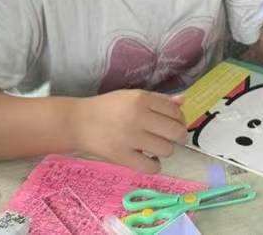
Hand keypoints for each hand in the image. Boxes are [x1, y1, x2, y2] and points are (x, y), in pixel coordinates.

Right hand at [73, 90, 187, 172]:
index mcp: (142, 99)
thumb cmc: (109, 107)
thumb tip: (183, 100)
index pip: (175, 111)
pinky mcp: (123, 157)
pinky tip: (149, 159)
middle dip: (178, 136)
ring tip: (155, 146)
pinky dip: (154, 165)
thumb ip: (159, 99)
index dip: (179, 118)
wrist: (79, 122)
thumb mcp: (133, 96)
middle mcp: (139, 117)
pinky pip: (151, 167)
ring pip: (167, 149)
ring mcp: (131, 138)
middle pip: (176, 131)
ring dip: (165, 150)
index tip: (174, 122)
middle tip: (170, 137)